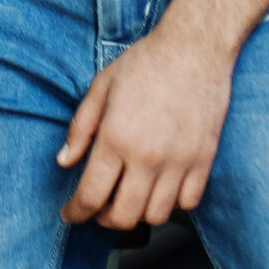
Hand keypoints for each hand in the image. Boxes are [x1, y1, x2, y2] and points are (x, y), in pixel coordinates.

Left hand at [57, 18, 235, 231]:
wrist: (194, 49)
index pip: (91, 196)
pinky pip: (188, 203)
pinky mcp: (204, 161)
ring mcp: (179, 163)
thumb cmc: (145, 63)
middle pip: (123, 217)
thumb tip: (64, 161)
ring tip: (129, 198)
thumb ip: (81, 128)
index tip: (70, 214)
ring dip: (137, 214)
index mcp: (116, 138)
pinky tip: (160, 188)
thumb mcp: (101, 87)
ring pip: (155, 216)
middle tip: (97, 208)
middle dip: (103, 219)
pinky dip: (171, 204)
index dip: (76, 213)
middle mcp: (147, 157)